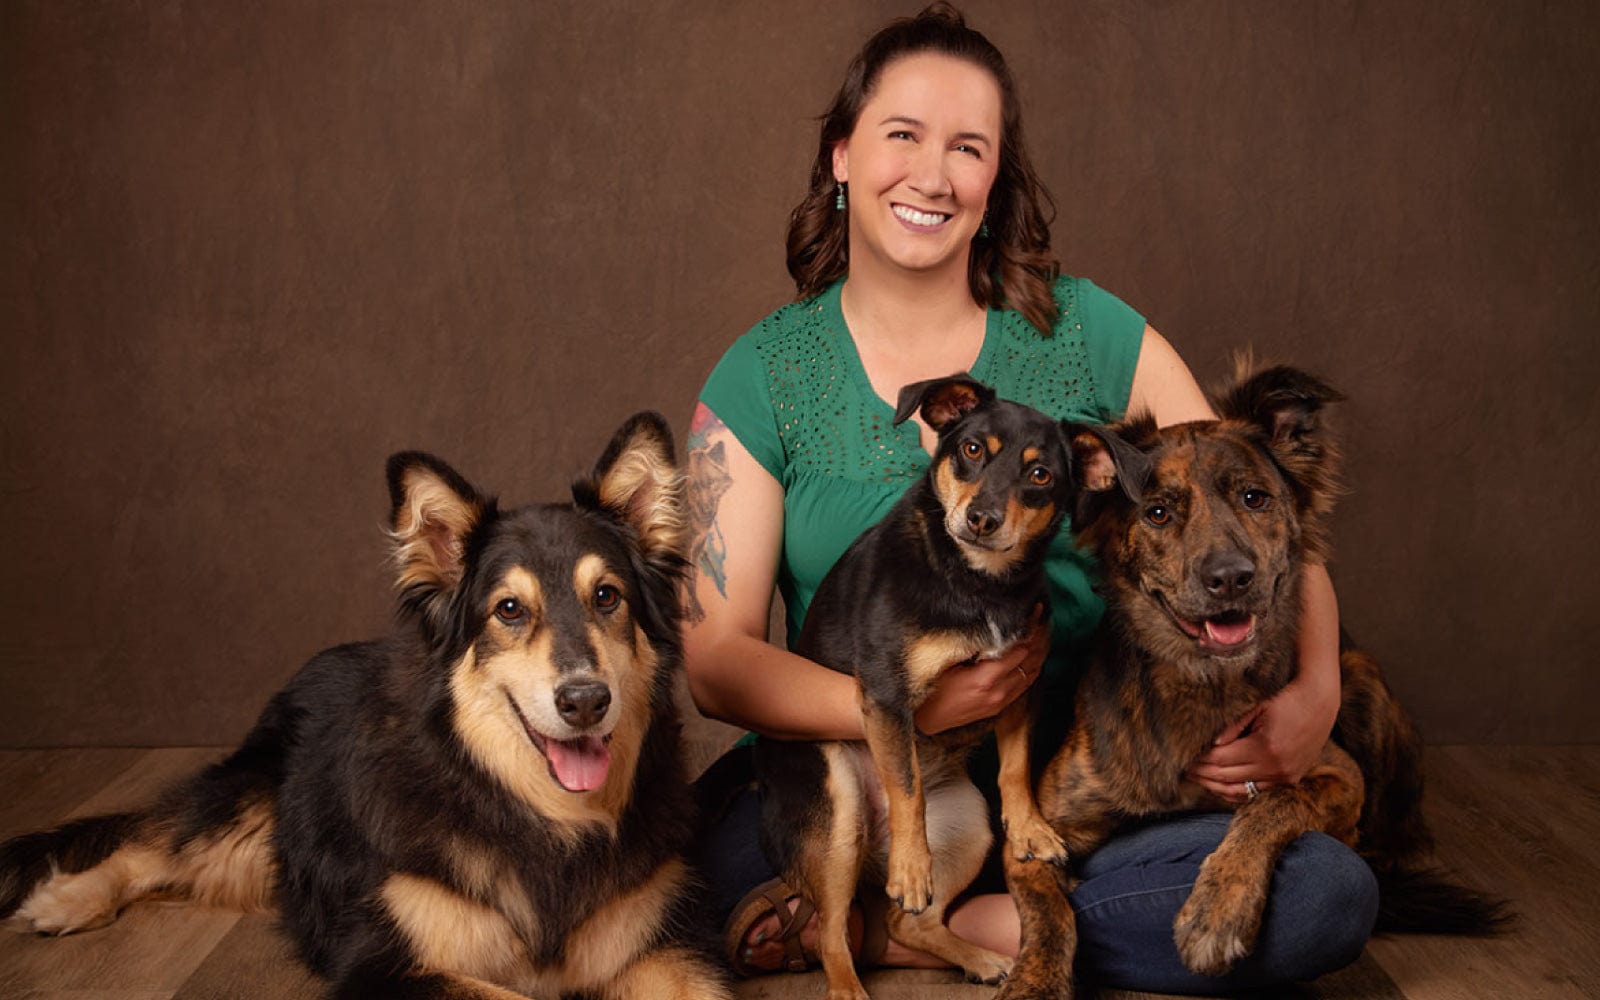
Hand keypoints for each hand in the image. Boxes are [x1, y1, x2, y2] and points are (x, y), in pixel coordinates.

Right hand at [914, 612, 1048, 734]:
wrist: (926, 718)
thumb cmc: (932, 687)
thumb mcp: (948, 662)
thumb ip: (972, 646)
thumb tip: (993, 628)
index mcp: (985, 678)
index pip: (1019, 650)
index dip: (1028, 630)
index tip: (1033, 612)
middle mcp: (999, 692)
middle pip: (1030, 660)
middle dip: (1038, 638)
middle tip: (1043, 618)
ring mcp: (1001, 701)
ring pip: (1031, 673)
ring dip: (1039, 653)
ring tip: (1043, 633)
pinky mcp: (1000, 706)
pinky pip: (1025, 685)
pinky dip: (1033, 668)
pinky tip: (1035, 657)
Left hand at [1185, 671, 1337, 803]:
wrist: (1320, 703)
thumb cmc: (1285, 699)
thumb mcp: (1256, 707)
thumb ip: (1232, 728)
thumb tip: (1211, 746)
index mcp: (1264, 747)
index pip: (1221, 759)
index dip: (1200, 760)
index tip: (1185, 757)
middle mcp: (1275, 767)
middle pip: (1227, 777)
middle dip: (1203, 774)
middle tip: (1184, 769)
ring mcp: (1284, 776)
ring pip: (1240, 790)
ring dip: (1216, 786)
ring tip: (1198, 779)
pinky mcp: (1289, 780)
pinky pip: (1256, 792)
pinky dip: (1236, 791)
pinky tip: (1220, 786)